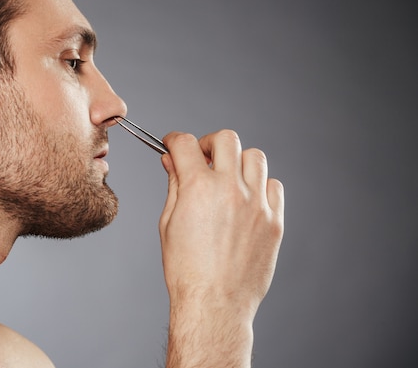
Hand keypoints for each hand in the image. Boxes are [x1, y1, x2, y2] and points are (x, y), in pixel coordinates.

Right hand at [159, 130, 283, 366]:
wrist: (214, 304)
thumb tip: (173, 162)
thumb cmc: (187, 270)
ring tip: (228, 179)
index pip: (185, 144)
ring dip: (237, 161)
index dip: (174, 140)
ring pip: (254, 156)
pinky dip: (260, 185)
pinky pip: (274, 186)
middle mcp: (230, 190)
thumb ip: (174, 186)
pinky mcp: (274, 221)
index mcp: (198, 188)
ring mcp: (257, 204)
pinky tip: (247, 200)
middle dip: (209, 144)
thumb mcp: (169, 223)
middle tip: (203, 158)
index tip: (174, 145)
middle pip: (225, 139)